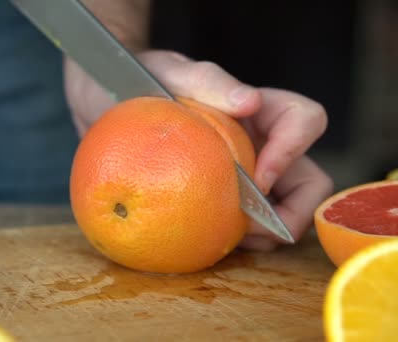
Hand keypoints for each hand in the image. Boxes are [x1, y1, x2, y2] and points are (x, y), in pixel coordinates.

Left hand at [64, 50, 333, 250]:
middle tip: (252, 229)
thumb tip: (251, 102)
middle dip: (293, 212)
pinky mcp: (214, 198)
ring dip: (267, 235)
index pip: (305, 121)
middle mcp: (257, 145)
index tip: (258, 177)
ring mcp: (239, 176)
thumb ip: (209, 80)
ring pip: (280, 213)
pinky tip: (206, 242)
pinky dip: (235, 240)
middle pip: (309, 182)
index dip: (293, 151)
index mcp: (256, 111)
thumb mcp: (168, 73)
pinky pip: (240, 227)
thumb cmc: (137, 79)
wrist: (103, 102)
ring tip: (230, 239)